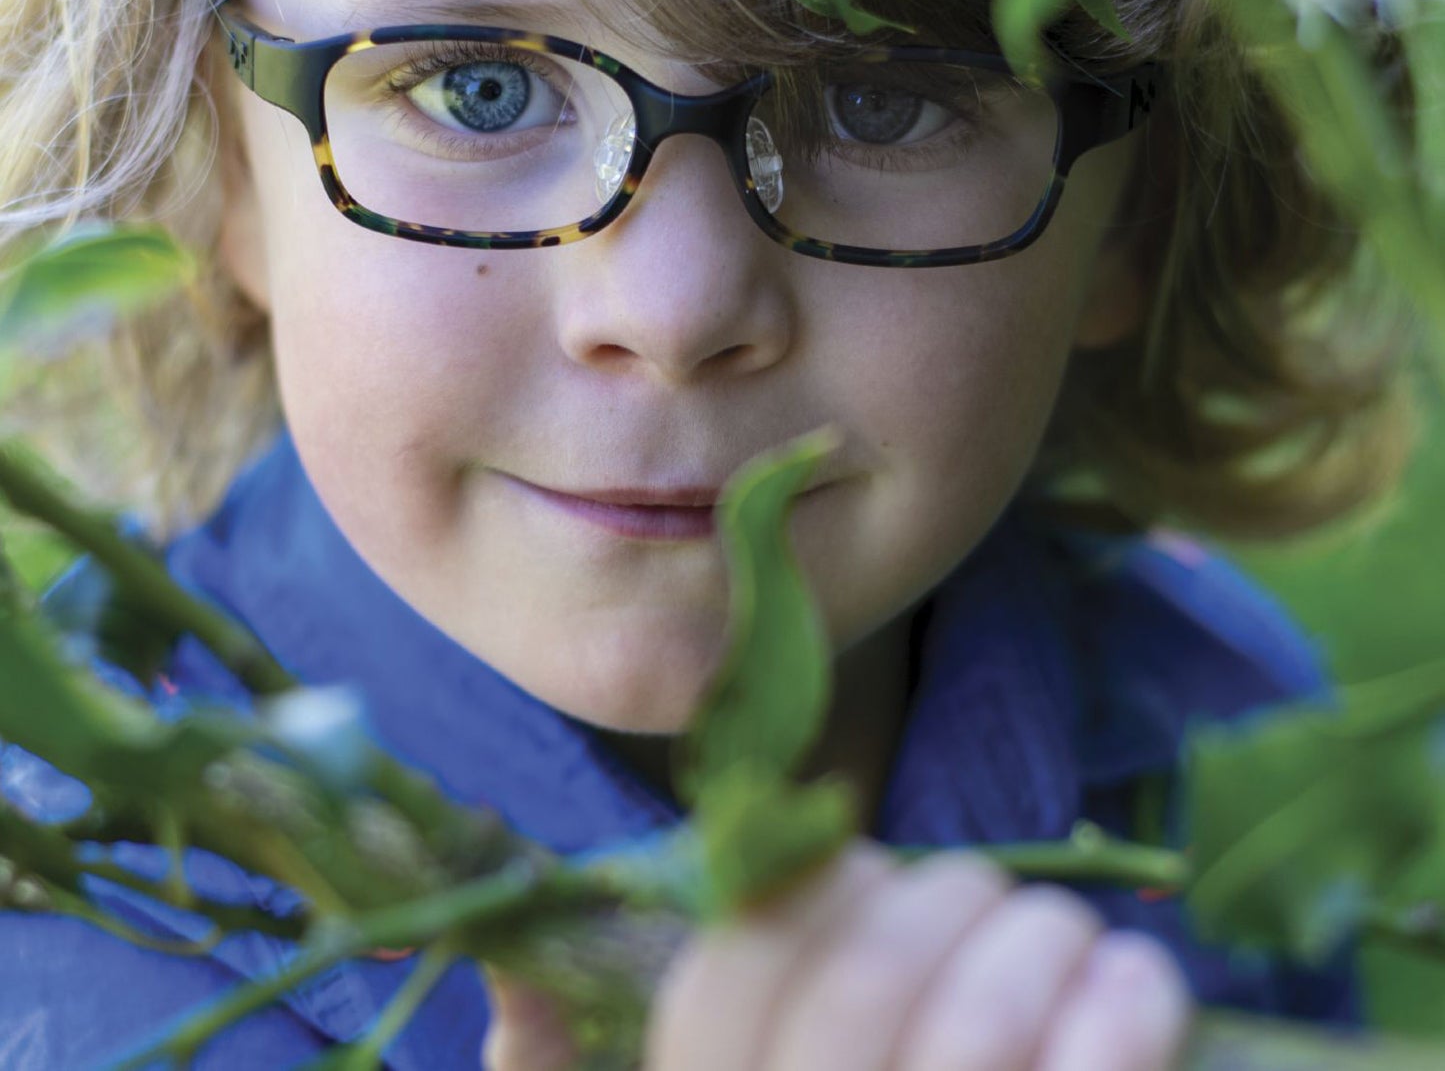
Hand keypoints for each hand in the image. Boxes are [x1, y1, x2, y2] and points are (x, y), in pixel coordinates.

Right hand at [481, 840, 1192, 1070]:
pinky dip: (1124, 1026)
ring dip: (1043, 948)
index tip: (885, 873)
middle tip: (1002, 896)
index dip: (817, 893)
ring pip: (970, 1041)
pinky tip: (1144, 988)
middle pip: (860, 990)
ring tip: (1087, 938)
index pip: (730, 976)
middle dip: (948, 902)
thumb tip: (517, 981)